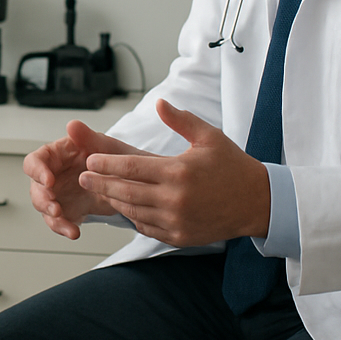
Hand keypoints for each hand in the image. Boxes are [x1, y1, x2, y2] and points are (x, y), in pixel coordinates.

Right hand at [23, 120, 145, 238]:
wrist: (132, 182)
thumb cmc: (114, 158)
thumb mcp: (104, 145)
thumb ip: (87, 136)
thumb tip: (72, 125)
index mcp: (56, 156)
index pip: (35, 161)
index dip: (37, 171)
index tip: (49, 181)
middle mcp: (53, 176)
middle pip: (36, 188)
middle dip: (43, 200)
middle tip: (55, 208)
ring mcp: (59, 195)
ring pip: (45, 208)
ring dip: (53, 218)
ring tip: (67, 225)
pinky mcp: (68, 211)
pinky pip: (60, 222)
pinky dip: (65, 228)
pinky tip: (74, 232)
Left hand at [78, 100, 270, 245]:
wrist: (257, 203)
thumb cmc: (232, 166)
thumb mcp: (209, 137)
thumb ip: (181, 121)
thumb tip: (159, 103)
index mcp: (178, 172)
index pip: (131, 167)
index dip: (107, 163)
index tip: (90, 160)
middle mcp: (175, 199)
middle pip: (125, 191)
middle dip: (100, 184)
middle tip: (83, 178)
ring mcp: (176, 220)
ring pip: (133, 211)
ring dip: (113, 201)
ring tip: (99, 191)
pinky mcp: (180, 236)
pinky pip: (147, 227)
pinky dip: (133, 217)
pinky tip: (124, 207)